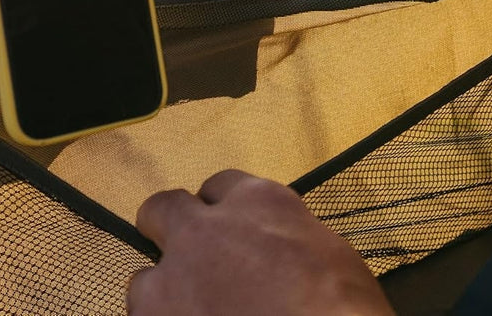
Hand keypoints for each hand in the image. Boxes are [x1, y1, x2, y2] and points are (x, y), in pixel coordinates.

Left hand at [127, 170, 394, 315]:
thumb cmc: (345, 309)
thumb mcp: (329, 254)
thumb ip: (287, 239)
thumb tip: (278, 253)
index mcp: (257, 202)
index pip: (221, 188)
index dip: (223, 214)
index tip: (230, 236)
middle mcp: (206, 228)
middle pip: (164, 210)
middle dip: (171, 231)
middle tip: (187, 262)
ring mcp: (176, 274)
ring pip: (145, 279)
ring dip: (164, 297)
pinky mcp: (158, 312)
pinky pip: (145, 315)